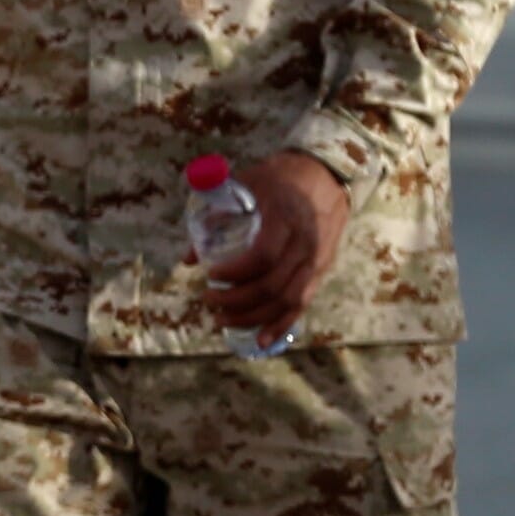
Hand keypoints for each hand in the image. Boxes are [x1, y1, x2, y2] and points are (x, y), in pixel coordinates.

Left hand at [192, 150, 348, 343]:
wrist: (325, 176)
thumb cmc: (278, 178)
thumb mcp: (245, 183)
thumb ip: (215, 215)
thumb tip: (189, 257)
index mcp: (284, 218)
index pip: (262, 256)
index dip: (234, 272)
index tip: (209, 275)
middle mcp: (305, 243)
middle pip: (272, 285)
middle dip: (236, 300)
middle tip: (208, 301)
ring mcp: (316, 260)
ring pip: (287, 300)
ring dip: (253, 317)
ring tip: (223, 320)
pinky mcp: (321, 270)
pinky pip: (303, 304)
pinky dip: (280, 325)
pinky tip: (260, 340)